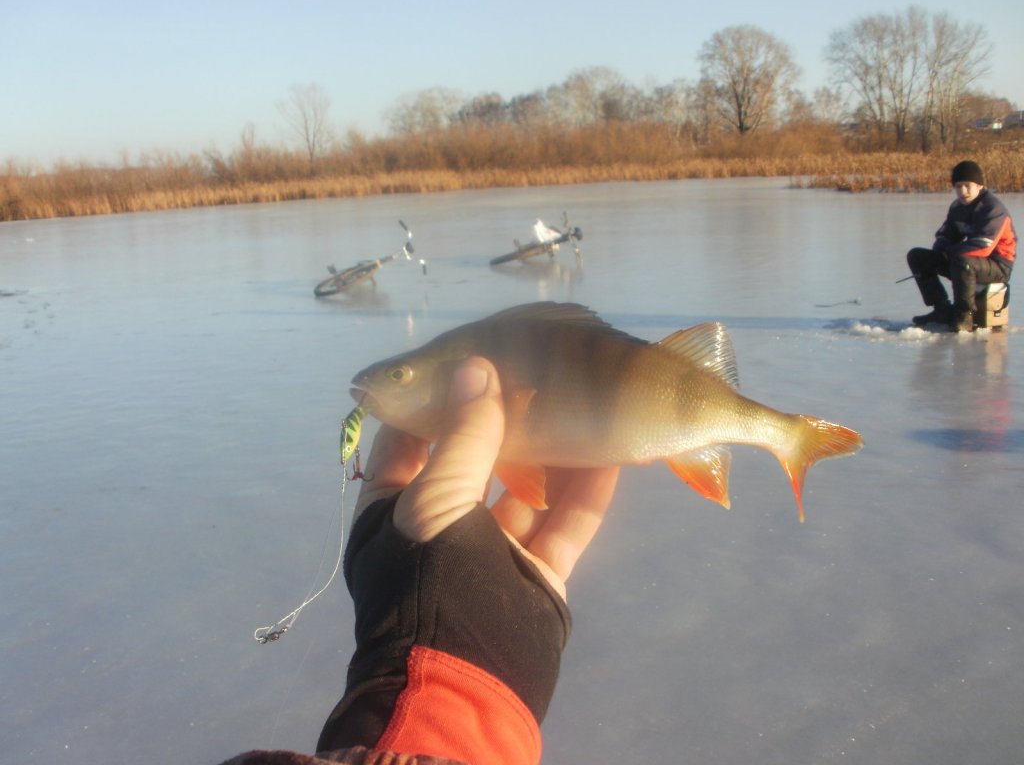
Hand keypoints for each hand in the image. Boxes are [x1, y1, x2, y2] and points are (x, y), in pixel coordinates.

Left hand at [353, 356, 618, 597]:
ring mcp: (490, 553)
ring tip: (577, 405)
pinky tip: (610, 457)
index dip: (433, 404)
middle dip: (501, 425)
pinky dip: (585, 494)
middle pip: (472, 465)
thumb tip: (477, 369)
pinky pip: (563, 526)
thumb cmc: (433, 578)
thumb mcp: (437, 499)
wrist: (468, 679)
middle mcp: (440, 528)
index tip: (464, 363)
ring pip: (525, 493)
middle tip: (532, 376)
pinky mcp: (536, 575)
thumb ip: (462, 437)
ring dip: (550, 455)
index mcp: (394, 510)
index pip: (407, 443)